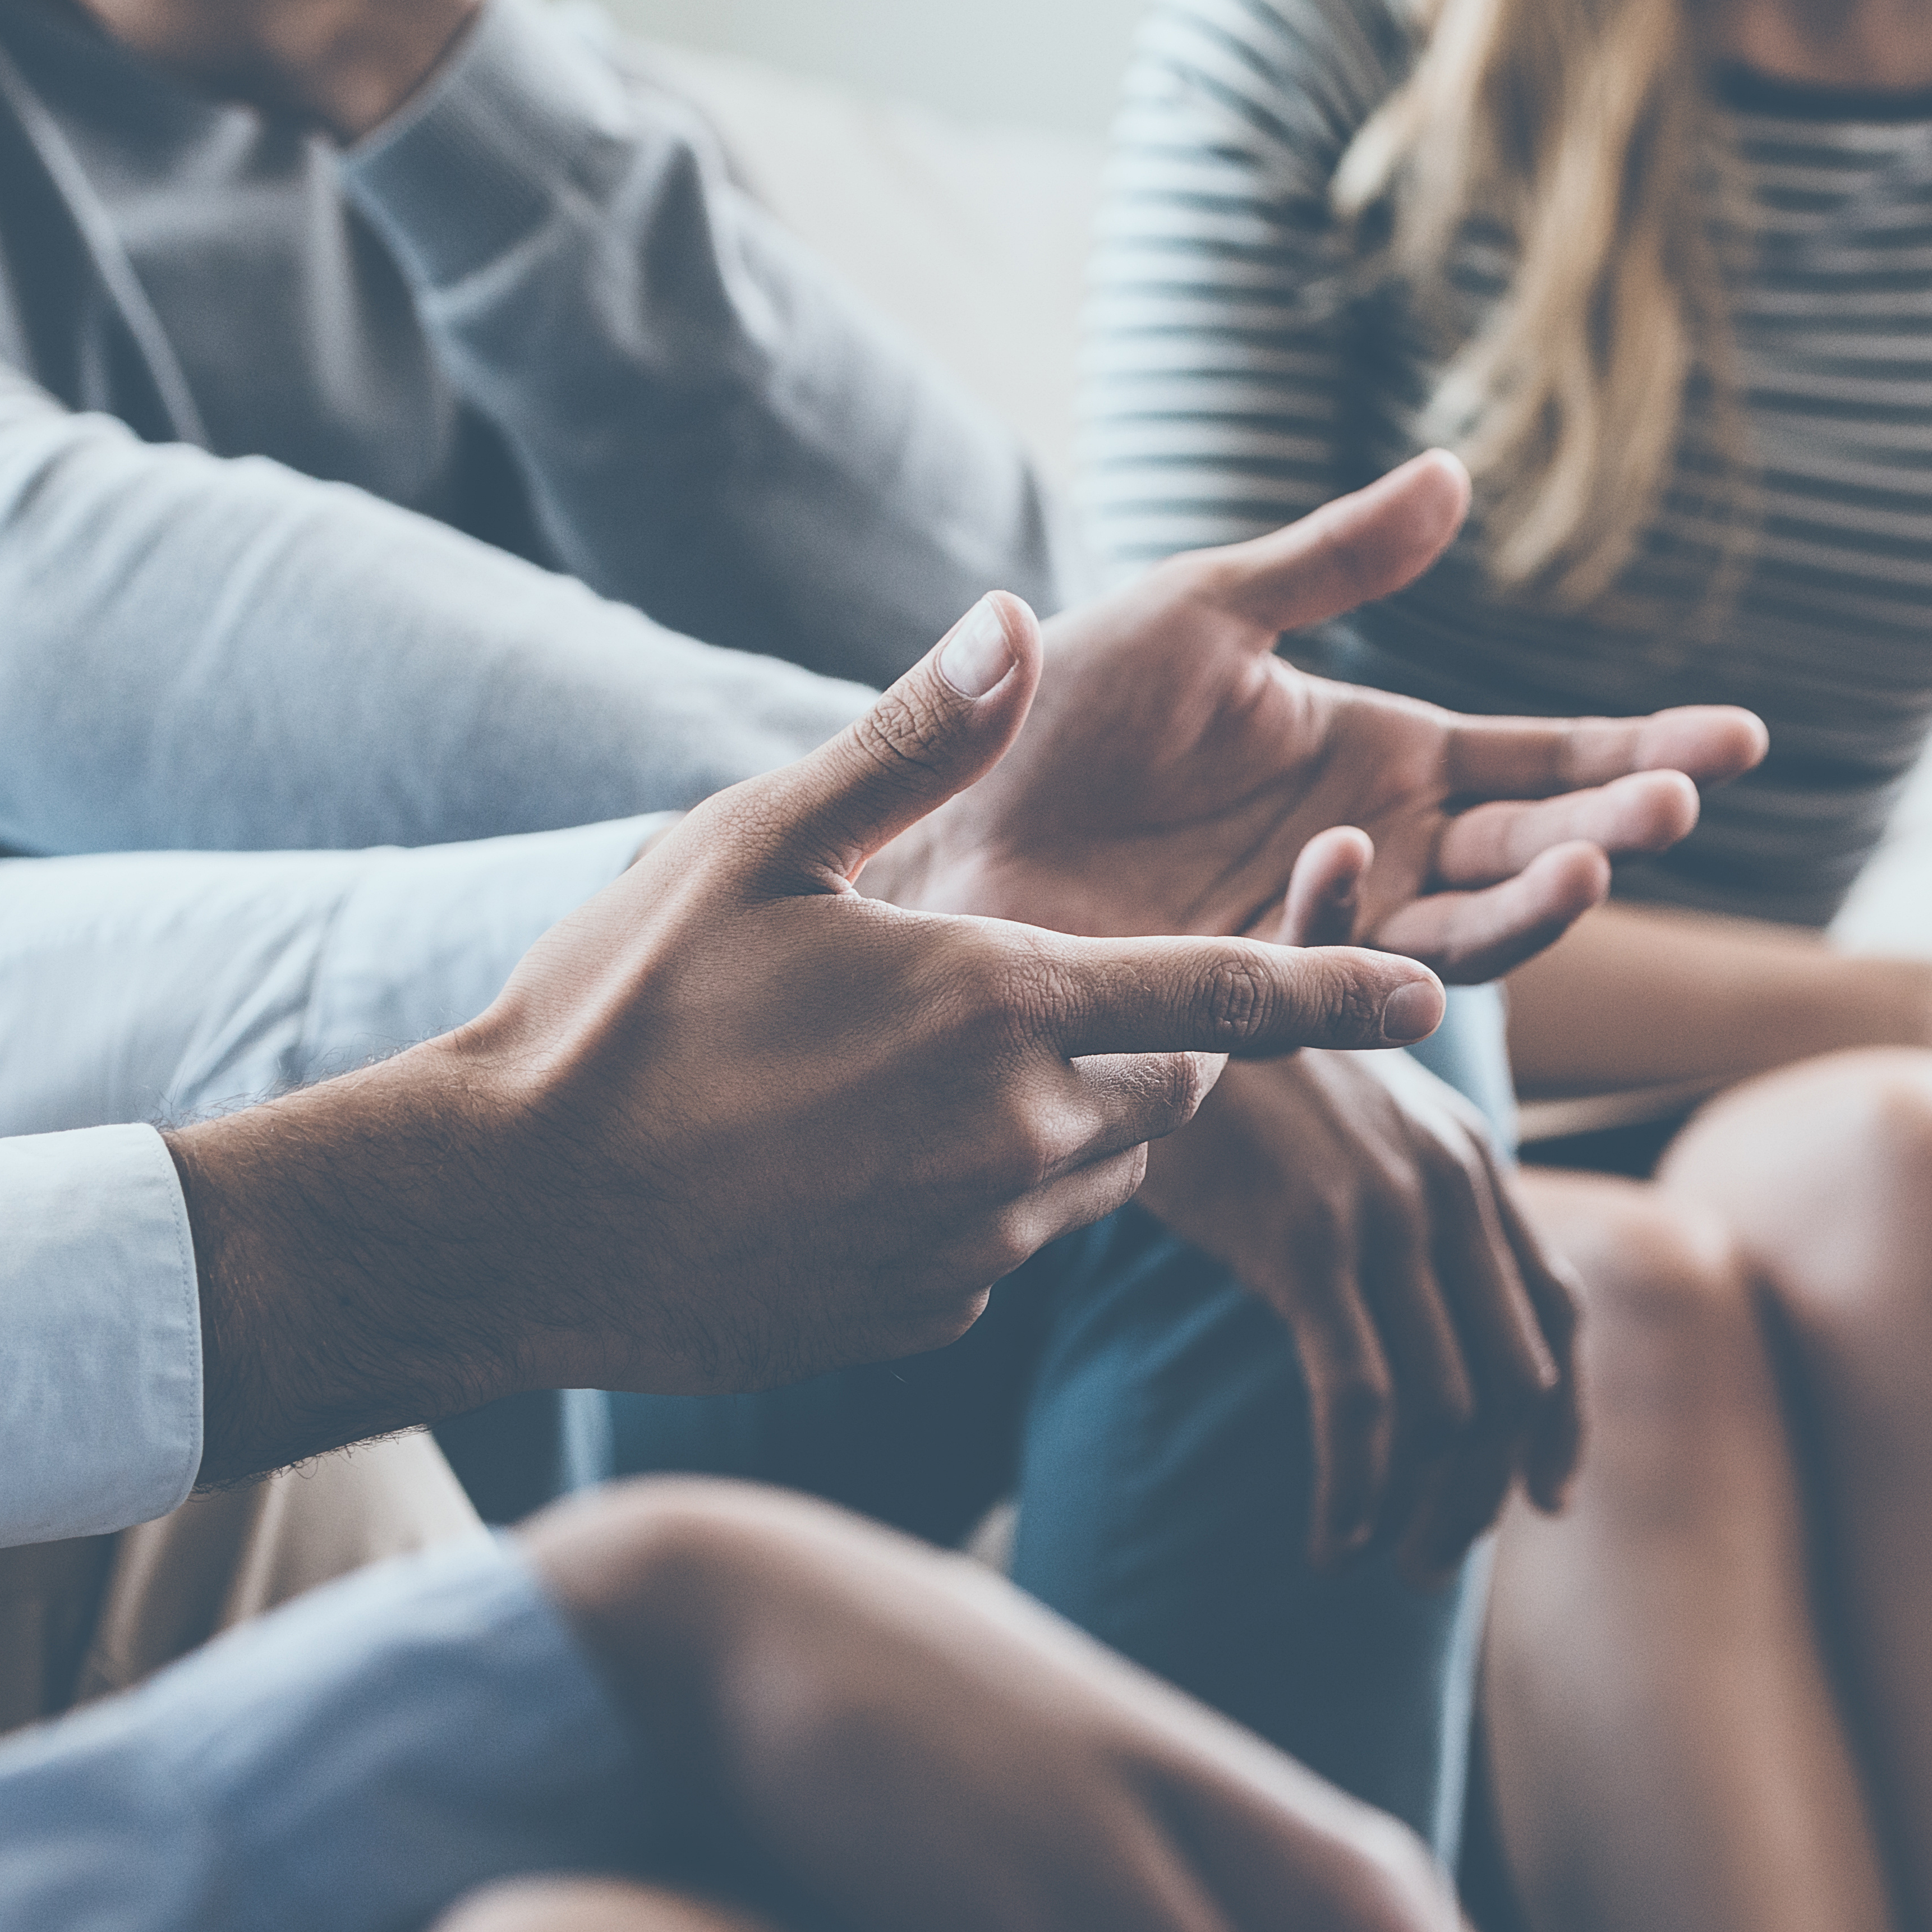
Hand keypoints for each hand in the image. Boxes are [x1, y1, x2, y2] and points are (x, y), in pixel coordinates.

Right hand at [170, 610, 1445, 1479]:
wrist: (502, 1216)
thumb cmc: (613, 1013)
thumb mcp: (751, 843)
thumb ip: (909, 742)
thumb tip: (1011, 617)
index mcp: (994, 1007)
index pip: (1223, 996)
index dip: (1333, 980)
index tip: (1429, 984)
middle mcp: (1014, 1137)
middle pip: (1170, 1091)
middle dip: (1162, 1044)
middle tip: (1067, 995)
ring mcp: (974, 1241)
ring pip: (1095, 1168)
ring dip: (1066, 1115)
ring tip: (932, 1068)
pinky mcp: (926, 1314)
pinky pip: (1009, 1241)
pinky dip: (985, 1192)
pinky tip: (863, 1157)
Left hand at [869, 455, 1769, 981]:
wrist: (944, 818)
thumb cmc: (1060, 714)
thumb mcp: (1206, 609)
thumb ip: (1332, 560)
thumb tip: (1454, 476)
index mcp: (1390, 759)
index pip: (1552, 760)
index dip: (1645, 749)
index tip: (1743, 738)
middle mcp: (1384, 852)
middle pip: (1541, 850)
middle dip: (1623, 825)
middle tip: (1687, 796)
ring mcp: (1329, 929)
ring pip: (1472, 932)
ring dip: (1541, 901)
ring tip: (1597, 858)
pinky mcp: (1258, 985)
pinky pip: (1335, 967)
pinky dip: (1354, 921)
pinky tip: (1349, 852)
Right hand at [1142, 1052, 1581, 1577]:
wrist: (1135, 1004)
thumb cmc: (1222, 1070)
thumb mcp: (1344, 1111)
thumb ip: (1401, 1190)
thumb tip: (1424, 1305)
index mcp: (1470, 1155)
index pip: (1558, 1311)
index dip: (1563, 1419)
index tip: (1545, 1498)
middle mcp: (1448, 1182)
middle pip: (1516, 1379)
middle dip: (1486, 1489)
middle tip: (1434, 1558)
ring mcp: (1385, 1212)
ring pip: (1451, 1408)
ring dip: (1424, 1510)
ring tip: (1377, 1559)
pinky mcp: (1308, 1243)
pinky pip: (1363, 1405)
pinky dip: (1357, 1491)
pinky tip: (1330, 1540)